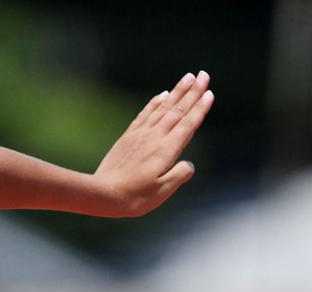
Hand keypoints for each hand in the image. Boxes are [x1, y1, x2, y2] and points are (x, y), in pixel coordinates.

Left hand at [94, 71, 214, 216]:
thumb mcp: (163, 191)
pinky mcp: (128, 137)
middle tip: (204, 74)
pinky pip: (145, 114)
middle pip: (178, 110)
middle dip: (192, 91)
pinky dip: (155, 103)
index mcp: (167, 149)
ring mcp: (140, 135)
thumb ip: (180, 175)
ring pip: (162, 108)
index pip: (188, 124)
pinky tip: (162, 95)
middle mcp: (155, 137)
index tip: (209, 93)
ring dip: (176, 92)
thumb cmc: (134, 196)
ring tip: (188, 77)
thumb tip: (188, 164)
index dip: (200, 108)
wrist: (102, 194)